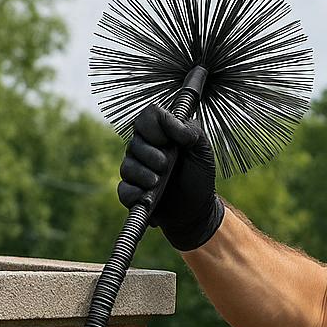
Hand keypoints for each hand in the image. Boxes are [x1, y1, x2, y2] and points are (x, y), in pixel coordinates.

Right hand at [117, 103, 224, 250]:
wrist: (197, 210)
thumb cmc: (199, 176)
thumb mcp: (203, 151)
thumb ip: (192, 131)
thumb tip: (175, 125)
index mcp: (161, 134)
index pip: (147, 116)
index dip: (154, 126)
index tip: (169, 141)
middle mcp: (144, 149)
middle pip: (134, 142)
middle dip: (151, 155)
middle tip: (166, 166)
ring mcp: (136, 170)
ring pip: (127, 166)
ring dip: (144, 174)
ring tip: (158, 182)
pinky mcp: (131, 192)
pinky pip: (123, 189)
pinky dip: (135, 194)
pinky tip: (149, 197)